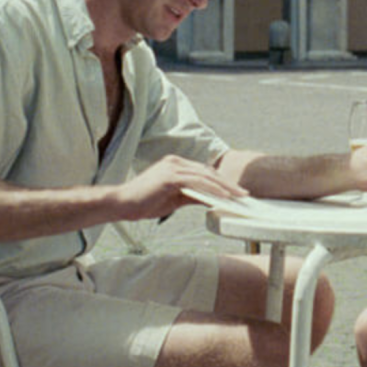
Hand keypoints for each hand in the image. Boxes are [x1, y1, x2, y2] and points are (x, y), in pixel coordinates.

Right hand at [115, 155, 246, 220]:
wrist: (121, 204)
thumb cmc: (144, 202)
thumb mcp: (174, 200)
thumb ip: (192, 196)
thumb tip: (211, 200)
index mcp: (176, 165)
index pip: (205, 172)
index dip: (222, 182)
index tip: (236, 191)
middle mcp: (176, 162)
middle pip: (209, 172)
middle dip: (228, 184)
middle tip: (244, 194)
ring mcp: (173, 167)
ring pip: (206, 176)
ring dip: (225, 186)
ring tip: (239, 196)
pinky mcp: (170, 176)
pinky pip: (197, 182)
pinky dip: (212, 189)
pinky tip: (223, 196)